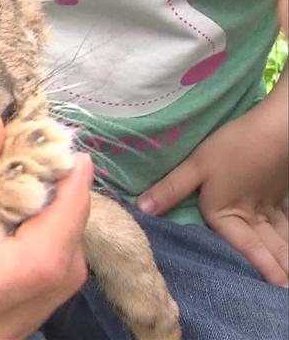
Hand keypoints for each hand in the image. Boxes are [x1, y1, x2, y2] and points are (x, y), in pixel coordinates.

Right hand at [0, 106, 92, 338]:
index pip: (38, 259)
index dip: (68, 205)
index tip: (71, 156)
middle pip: (53, 281)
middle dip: (64, 217)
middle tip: (47, 162)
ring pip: (41, 296)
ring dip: (46, 236)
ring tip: (23, 184)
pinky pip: (15, 306)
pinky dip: (21, 259)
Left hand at [138, 73, 288, 286]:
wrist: (277, 128)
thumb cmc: (234, 146)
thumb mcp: (196, 166)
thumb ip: (170, 189)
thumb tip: (142, 210)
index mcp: (228, 212)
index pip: (243, 245)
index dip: (259, 265)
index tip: (275, 285)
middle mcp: (253, 215)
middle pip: (269, 246)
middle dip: (279, 269)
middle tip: (284, 289)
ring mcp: (271, 205)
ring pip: (281, 237)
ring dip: (286, 256)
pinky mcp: (282, 194)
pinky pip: (287, 221)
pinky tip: (288, 239)